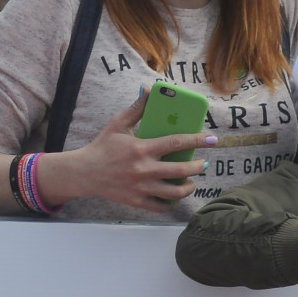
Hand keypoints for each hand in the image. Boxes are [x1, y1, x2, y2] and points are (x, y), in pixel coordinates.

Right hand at [38, 89, 217, 212]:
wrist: (85, 172)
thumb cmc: (103, 146)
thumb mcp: (118, 123)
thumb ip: (137, 108)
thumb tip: (149, 89)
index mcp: (142, 148)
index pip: (177, 142)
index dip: (198, 140)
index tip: (212, 139)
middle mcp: (144, 170)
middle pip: (181, 170)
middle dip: (198, 166)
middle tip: (203, 163)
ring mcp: (141, 188)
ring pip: (175, 193)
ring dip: (188, 187)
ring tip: (190, 181)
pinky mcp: (137, 201)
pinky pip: (161, 207)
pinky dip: (170, 203)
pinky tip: (172, 195)